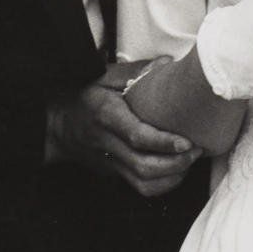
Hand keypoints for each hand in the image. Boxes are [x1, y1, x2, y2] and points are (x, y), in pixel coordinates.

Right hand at [45, 67, 201, 195]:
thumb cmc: (83, 95)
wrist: (55, 124)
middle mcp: (107, 143)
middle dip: (175, 164)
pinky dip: (162, 185)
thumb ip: (134, 72)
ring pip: (142, 183)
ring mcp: (109, 162)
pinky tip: (177, 170)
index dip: (164, 142)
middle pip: (143, 166)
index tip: (187, 142)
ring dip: (171, 177)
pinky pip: (138, 187)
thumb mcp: (103, 76)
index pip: (137, 136)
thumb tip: (166, 64)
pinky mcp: (112, 172)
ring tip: (190, 161)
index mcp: (105, 115)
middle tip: (197, 150)